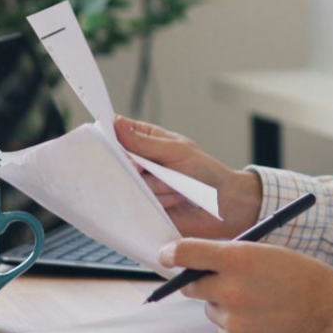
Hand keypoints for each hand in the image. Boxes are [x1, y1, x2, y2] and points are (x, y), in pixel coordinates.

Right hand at [116, 117, 262, 237]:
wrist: (223, 206)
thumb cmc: (205, 172)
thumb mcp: (176, 151)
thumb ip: (145, 142)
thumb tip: (117, 125)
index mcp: (147, 140)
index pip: (118, 132)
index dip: (110, 135)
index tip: (109, 140)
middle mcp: (140, 163)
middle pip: (117, 161)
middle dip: (135, 167)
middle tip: (148, 169)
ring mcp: (141, 186)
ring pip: (129, 184)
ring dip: (156, 186)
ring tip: (176, 186)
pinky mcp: (144, 207)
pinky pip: (137, 204)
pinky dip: (157, 201)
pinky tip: (174, 200)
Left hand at [160, 239, 332, 332]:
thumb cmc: (303, 277)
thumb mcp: (266, 252)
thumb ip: (230, 256)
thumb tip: (196, 263)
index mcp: (239, 259)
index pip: (187, 253)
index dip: (171, 253)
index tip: (166, 255)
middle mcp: (231, 290)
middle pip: (192, 285)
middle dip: (201, 281)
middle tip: (222, 281)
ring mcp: (234, 320)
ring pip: (211, 310)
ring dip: (224, 305)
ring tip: (259, 302)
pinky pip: (224, 332)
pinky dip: (236, 326)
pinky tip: (262, 320)